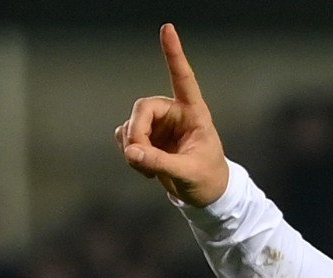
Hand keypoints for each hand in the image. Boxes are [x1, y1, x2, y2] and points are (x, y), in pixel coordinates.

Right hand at [114, 24, 229, 206]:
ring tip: (147, 169)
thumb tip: (131, 152)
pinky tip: (144, 168)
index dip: (174, 54)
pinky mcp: (147, 137)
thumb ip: (160, 162)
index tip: (167, 28)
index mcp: (194, 113)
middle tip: (137, 157)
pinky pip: (126, 138)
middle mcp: (174, 113)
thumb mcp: (187, 172)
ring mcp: (159, 125)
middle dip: (137, 133)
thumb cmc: (207, 179)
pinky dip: (130, 154)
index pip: (183, 79)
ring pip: (131, 125)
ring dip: (132, 147)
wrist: (204, 194)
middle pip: (142, 108)